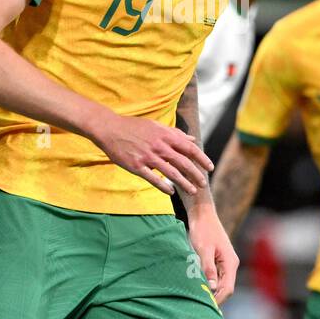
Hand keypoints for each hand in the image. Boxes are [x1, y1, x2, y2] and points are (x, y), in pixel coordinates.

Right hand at [91, 112, 213, 195]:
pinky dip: (164, 186)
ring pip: (171, 173)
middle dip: (196, 174)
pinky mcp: (137, 166)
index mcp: (165, 135)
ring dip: (184, 183)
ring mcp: (148, 157)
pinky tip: (171, 192)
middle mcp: (159, 146)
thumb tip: (192, 138)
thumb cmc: (134, 127)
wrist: (110, 129)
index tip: (210, 168)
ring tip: (192, 191)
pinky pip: (153, 179)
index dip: (202, 159)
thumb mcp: (157, 126)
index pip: (190, 148)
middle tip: (203, 184)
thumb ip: (175, 133)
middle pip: (183, 163)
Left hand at [188, 209, 238, 303]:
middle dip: (214, 298)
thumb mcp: (203, 249)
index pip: (227, 288)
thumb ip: (208, 268)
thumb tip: (211, 287)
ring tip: (196, 298)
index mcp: (230, 263)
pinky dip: (207, 284)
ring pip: (220, 284)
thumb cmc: (203, 229)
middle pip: (225, 288)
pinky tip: (197, 286)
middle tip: (199, 306)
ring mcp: (225, 264)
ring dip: (210, 291)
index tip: (206, 307)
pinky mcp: (218, 262)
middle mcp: (230, 265)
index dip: (218, 299)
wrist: (203, 214)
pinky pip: (215, 277)